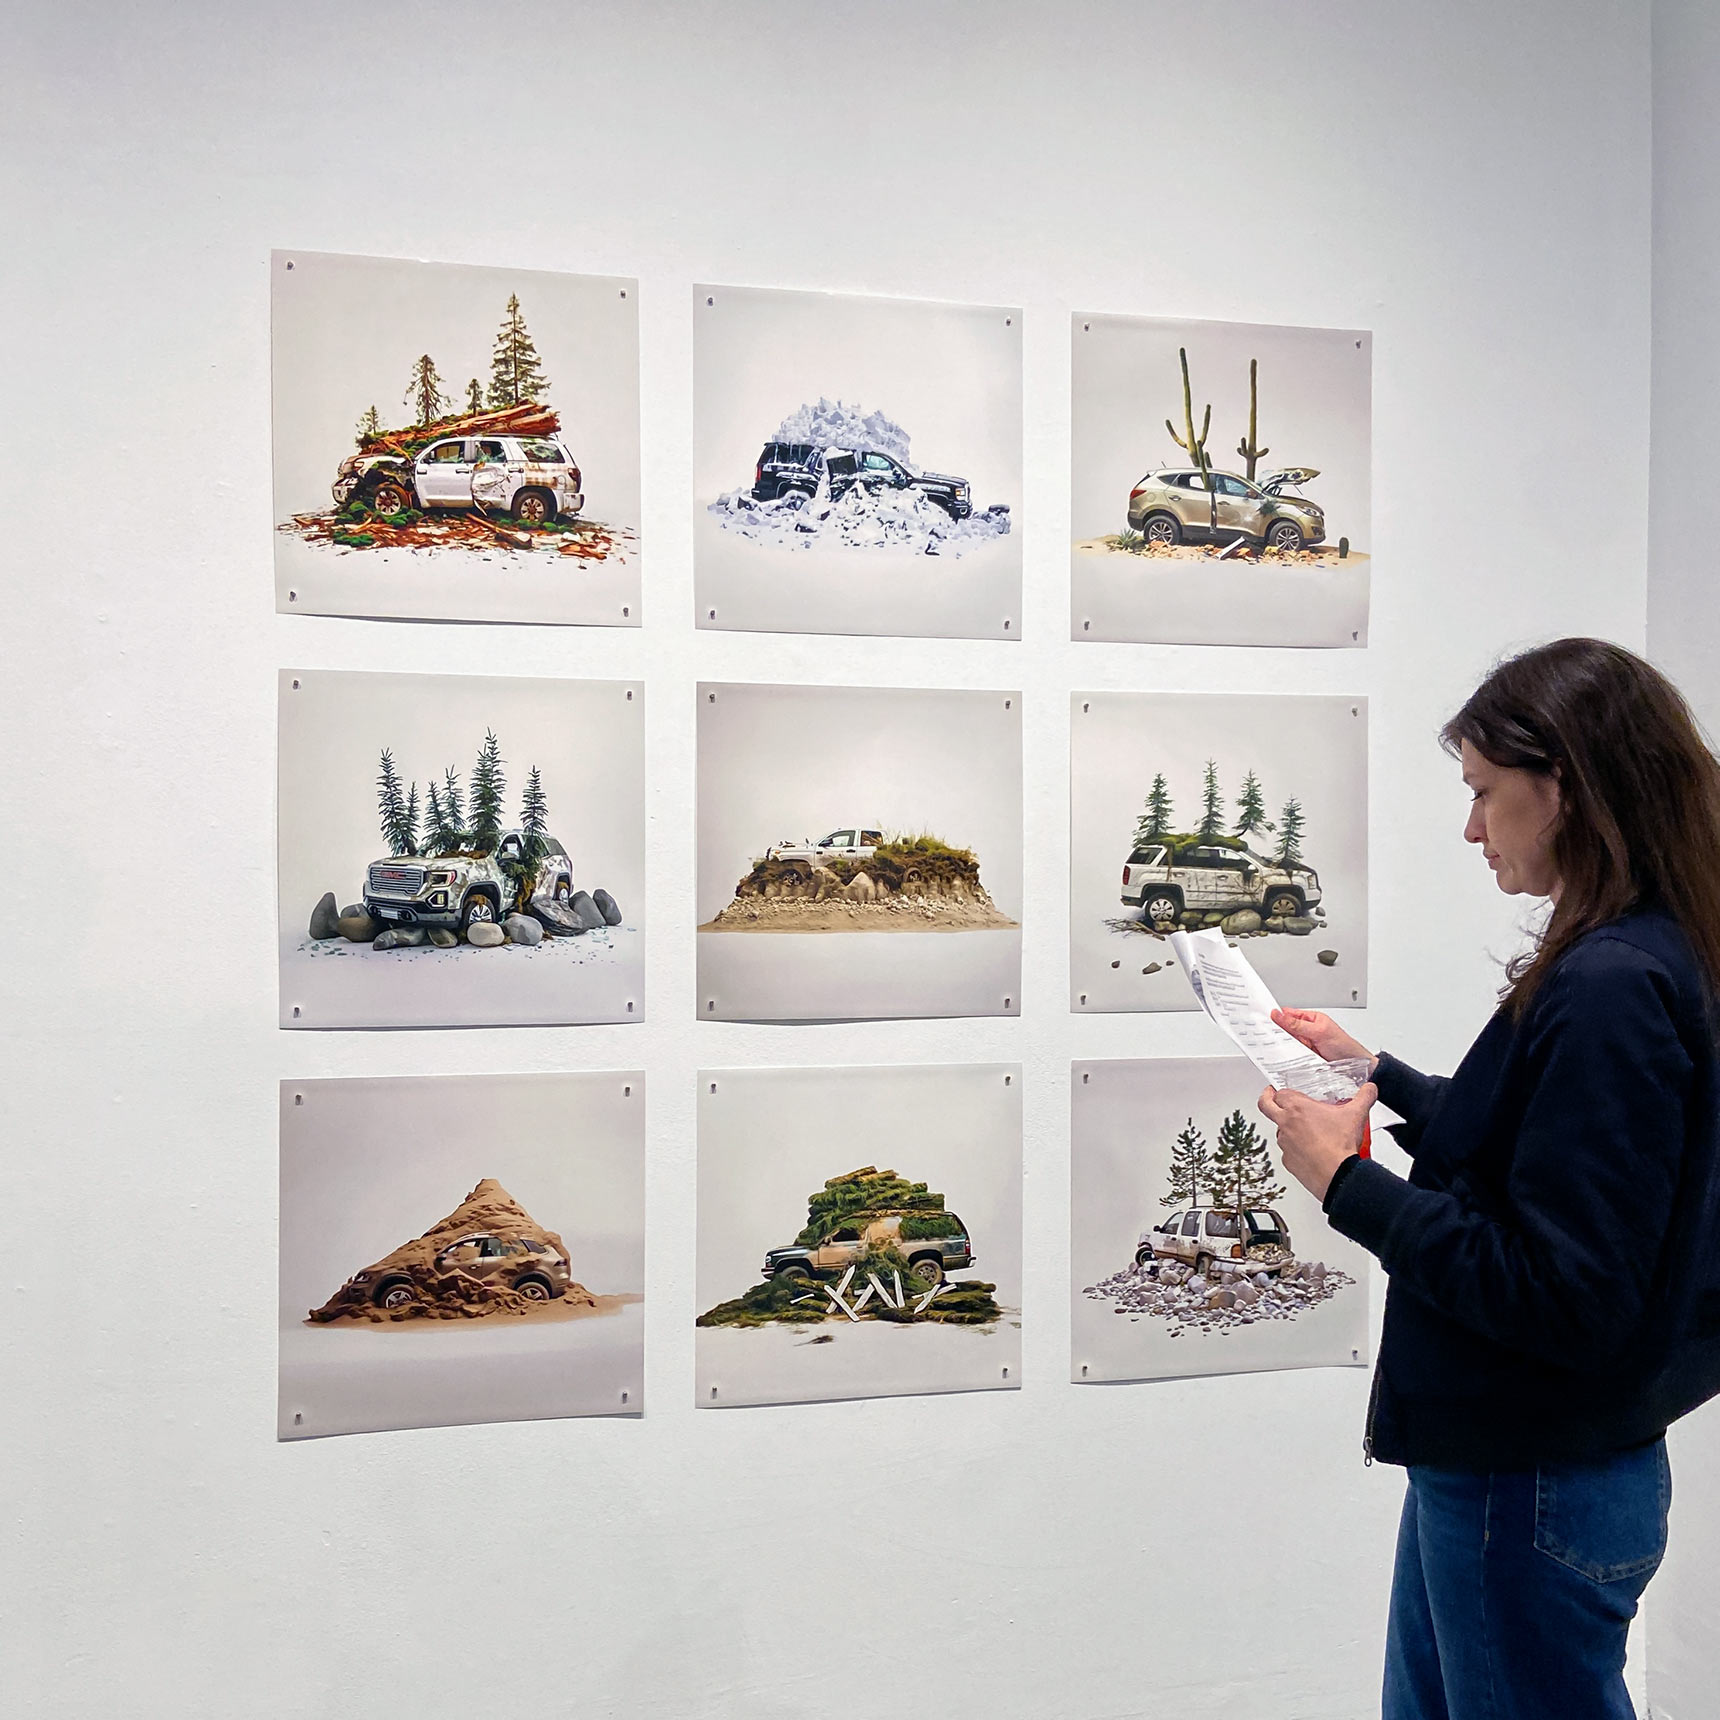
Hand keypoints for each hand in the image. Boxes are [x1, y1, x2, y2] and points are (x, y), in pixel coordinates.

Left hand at [1259, 1082, 1376, 1201]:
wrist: (1337, 1176)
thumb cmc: (1340, 1146)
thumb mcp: (1356, 1115)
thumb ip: (1364, 1097)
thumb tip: (1370, 1089)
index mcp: (1297, 1108)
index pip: (1279, 1093)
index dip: (1280, 1090)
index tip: (1284, 1090)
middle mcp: (1286, 1124)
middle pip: (1265, 1106)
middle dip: (1266, 1099)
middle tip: (1270, 1097)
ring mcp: (1285, 1143)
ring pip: (1279, 1131)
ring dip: (1288, 1128)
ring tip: (1306, 1130)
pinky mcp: (1287, 1160)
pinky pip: (1288, 1151)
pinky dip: (1296, 1149)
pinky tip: (1311, 1150)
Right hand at [1271, 1007, 1374, 1070]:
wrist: (1358, 1068)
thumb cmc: (1346, 1047)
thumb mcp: (1320, 1032)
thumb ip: (1297, 1024)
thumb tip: (1279, 1015)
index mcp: (1311, 1019)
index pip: (1288, 1014)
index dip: (1276, 1015)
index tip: (1262, 1017)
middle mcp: (1307, 1032)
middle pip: (1285, 1030)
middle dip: (1275, 1032)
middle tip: (1262, 1033)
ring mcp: (1305, 1046)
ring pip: (1286, 1044)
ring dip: (1281, 1045)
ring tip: (1270, 1045)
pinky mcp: (1304, 1059)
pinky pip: (1291, 1056)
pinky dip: (1286, 1057)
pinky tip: (1281, 1057)